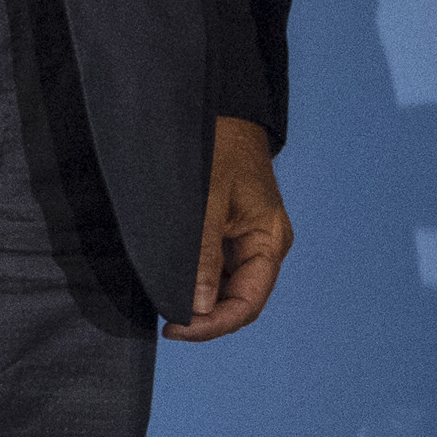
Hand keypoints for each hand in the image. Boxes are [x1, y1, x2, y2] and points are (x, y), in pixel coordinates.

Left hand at [164, 116, 292, 342]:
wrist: (222, 107)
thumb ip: (203, 254)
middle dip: (207, 318)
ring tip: (168, 304)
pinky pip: (219, 268)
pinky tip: (175, 282)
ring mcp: (249, 238)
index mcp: (269, 240)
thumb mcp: (208, 199)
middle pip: (240, 301)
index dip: (213, 325)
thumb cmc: (219, 145)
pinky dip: (199, 281)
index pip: (247, 303)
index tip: (176, 329)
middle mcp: (264, 244)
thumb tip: (199, 307)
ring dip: (202, 302)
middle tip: (168, 323)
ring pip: (228, 288)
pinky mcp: (232, 229)